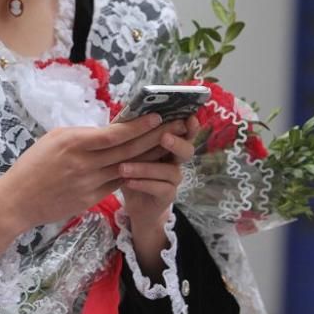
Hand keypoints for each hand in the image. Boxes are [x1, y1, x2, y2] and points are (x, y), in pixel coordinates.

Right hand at [0, 113, 172, 252]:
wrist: (18, 200)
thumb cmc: (33, 164)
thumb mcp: (54, 138)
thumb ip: (83, 135)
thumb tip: (108, 131)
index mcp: (74, 142)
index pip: (114, 134)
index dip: (139, 126)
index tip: (157, 116)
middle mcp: (85, 163)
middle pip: (128, 150)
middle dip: (154, 137)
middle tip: (175, 126)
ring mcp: (90, 183)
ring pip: (128, 167)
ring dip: (151, 156)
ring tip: (169, 144)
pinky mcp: (92, 199)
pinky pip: (118, 183)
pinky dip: (135, 172)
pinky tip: (149, 165)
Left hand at [119, 115, 200, 275]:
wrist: (134, 202)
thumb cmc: (133, 168)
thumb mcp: (128, 149)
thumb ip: (130, 132)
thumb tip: (126, 111)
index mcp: (169, 145)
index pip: (184, 132)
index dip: (190, 126)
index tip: (190, 117)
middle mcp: (175, 161)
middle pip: (187, 150)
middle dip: (177, 143)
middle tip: (163, 138)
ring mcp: (173, 180)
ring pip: (170, 171)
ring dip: (146, 168)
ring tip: (123, 167)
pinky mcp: (167, 196)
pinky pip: (160, 188)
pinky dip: (143, 184)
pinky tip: (128, 182)